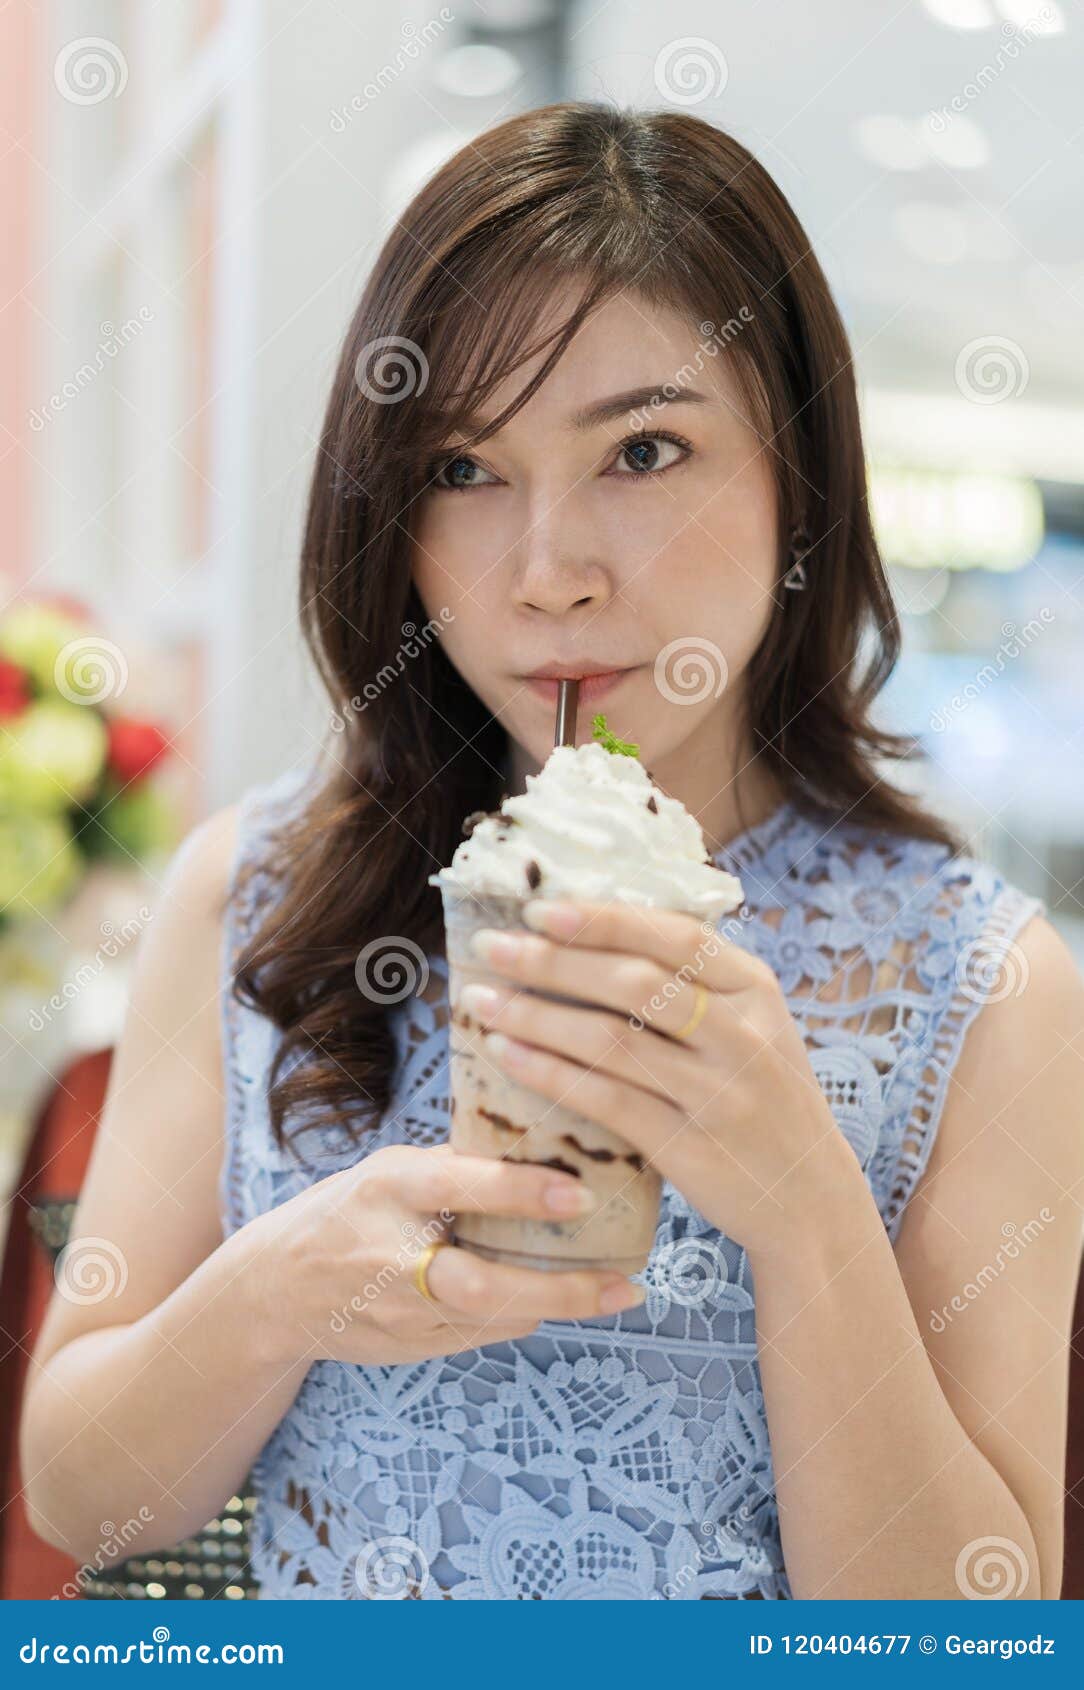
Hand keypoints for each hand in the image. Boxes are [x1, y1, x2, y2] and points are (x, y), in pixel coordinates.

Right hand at [251, 1142, 644, 1367]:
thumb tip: (538, 1140)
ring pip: (492, 1318)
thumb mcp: (389, 1170)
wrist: (275, 1289)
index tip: (581, 1192)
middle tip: (620, 1284)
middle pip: (483, 1284)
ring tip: (614, 1291)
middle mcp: (394, 1255)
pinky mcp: (409, 1348)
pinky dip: (523, 1315)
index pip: (461, 1187)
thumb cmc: (348, 1211)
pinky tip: (561, 1299)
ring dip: (556, 1306)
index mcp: (391, 1191)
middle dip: (558, 1289)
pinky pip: (481, 1334)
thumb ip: (454, 1164)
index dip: (522, 1191)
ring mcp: (400, 1312)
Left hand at [460, 899, 859, 1259]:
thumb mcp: (754, 1026)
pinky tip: (506, 1055)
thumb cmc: (762, 1098)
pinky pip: (604, 1100)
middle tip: (489, 947)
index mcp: (755, 989)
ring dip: (535, 1016)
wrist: (809, 1198)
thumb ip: (694, 983)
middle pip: (632, 983)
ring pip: (610, 1040)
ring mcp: (718, 1093)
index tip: (539, 909)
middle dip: (550, 960)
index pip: (672, 936)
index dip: (602, 919)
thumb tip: (595, 928)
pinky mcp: (689, 1146)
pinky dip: (548, 1072)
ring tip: (481, 1001)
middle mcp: (743, 1035)